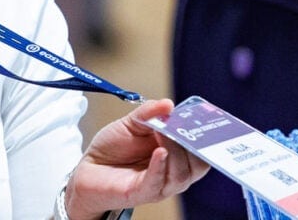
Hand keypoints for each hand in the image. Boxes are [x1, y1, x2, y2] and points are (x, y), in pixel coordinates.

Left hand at [65, 99, 209, 217]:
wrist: (88, 169)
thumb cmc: (113, 148)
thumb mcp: (132, 123)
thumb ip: (149, 112)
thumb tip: (168, 104)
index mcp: (177, 155)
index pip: (202, 150)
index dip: (209, 137)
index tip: (209, 120)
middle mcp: (173, 171)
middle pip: (197, 164)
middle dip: (195, 145)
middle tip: (186, 126)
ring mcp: (160, 184)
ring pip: (180, 174)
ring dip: (176, 152)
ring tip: (164, 134)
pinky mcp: (143, 192)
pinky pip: (157, 182)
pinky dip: (161, 166)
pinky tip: (159, 152)